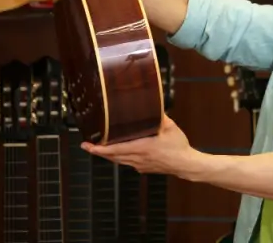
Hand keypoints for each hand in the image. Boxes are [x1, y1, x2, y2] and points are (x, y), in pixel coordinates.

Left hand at [81, 115, 203, 177]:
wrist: (186, 165)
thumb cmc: (178, 147)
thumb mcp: (170, 127)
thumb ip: (159, 116)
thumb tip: (152, 104)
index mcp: (141, 148)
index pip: (115, 150)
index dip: (99, 149)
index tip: (88, 146)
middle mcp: (137, 159)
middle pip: (112, 157)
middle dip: (98, 152)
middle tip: (86, 146)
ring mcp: (140, 165)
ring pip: (118, 161)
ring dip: (107, 155)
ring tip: (97, 149)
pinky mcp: (143, 168)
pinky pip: (126, 163)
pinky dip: (118, 158)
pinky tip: (116, 153)